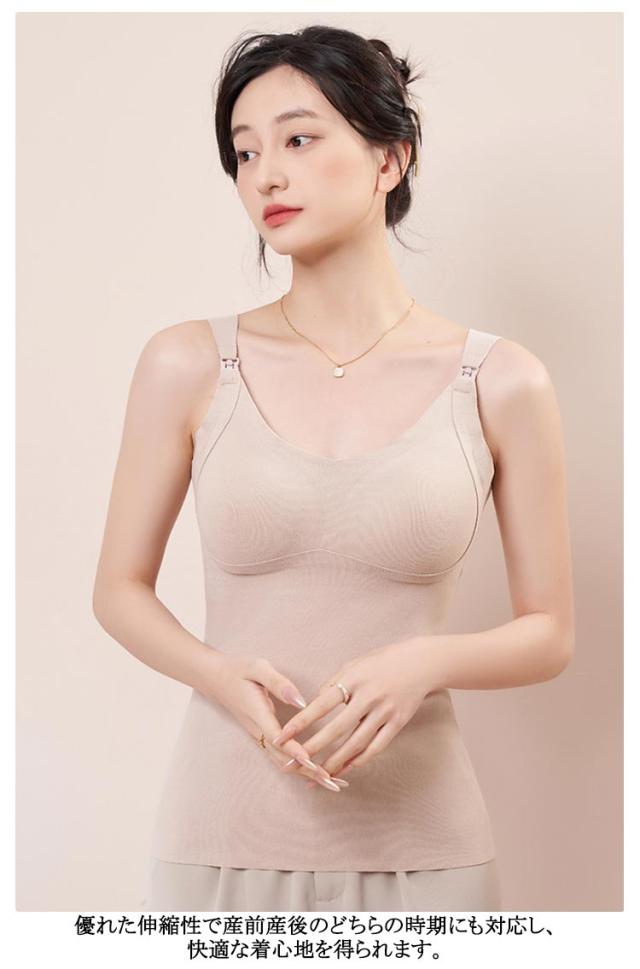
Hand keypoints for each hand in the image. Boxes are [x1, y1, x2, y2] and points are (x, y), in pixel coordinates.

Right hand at [209, 654, 346, 791]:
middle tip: (334, 783)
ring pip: (282, 761)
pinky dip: (298, 767)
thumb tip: (301, 701)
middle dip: (308, 771)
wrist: (216, 678)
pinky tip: (315, 770)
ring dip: (306, 773)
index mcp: (258, 713)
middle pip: (283, 758)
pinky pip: (280, 756)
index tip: (314, 763)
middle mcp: (258, 730)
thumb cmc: (239, 670)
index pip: (277, 738)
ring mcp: (259, 736)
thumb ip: (279, 683)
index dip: (295, 752)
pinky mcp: (262, 737)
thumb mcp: (258, 668)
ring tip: (332, 783)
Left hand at [271, 637, 431, 783]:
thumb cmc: (383, 661)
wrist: (422, 663)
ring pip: (356, 743)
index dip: (301, 722)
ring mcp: (385, 712)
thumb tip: (315, 702)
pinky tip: (345, 769)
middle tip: (293, 763)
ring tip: (317, 774)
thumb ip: (335, 683)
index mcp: (354, 679)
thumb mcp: (355, 664)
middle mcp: (369, 697)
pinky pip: (376, 747)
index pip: (321, 704)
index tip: (283, 735)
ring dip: (335, 761)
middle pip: (337, 729)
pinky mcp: (397, 723)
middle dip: (313, 748)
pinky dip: (359, 760)